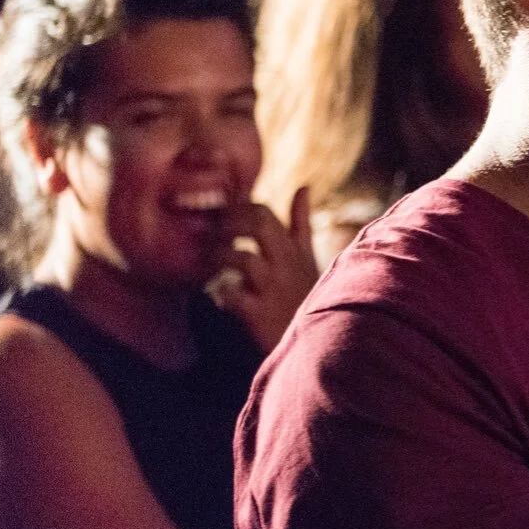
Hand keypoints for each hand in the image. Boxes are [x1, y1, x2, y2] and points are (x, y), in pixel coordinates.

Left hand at [206, 187, 319, 351]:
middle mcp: (285, 264)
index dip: (233, 210)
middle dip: (226, 224)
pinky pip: (233, 296)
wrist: (319, 341)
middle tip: (210, 236)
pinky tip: (218, 296)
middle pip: (257, 224)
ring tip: (209, 264)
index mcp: (292, 248)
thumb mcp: (307, 256)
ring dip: (219, 257)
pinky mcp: (261, 314)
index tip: (216, 220)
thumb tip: (303, 187)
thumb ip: (301, 222)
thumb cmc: (305, 295)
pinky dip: (220, 293)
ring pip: (243, 257)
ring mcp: (273, 288)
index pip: (263, 212)